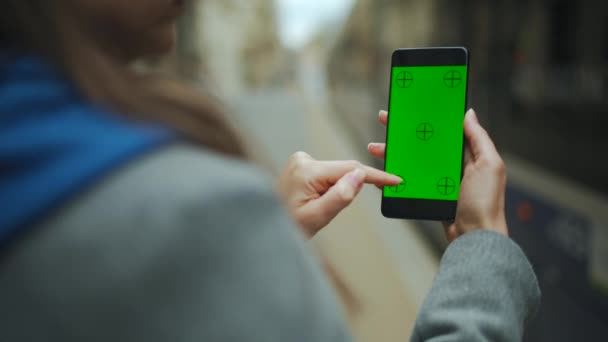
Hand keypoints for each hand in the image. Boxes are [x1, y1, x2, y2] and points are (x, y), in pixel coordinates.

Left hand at [278, 151, 401, 236]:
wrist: (265, 225)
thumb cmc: (289, 225)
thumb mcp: (318, 217)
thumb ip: (340, 196)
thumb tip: (360, 176)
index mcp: (307, 170)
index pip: (350, 169)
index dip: (375, 176)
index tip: (395, 180)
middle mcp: (303, 159)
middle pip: (343, 170)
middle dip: (349, 189)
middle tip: (332, 210)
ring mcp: (300, 160)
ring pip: (336, 173)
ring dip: (337, 190)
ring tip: (317, 208)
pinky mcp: (301, 164)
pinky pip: (327, 174)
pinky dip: (330, 187)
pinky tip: (314, 201)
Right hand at [368, 109, 508, 242]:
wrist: (473, 237)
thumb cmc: (485, 202)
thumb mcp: (489, 165)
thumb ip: (479, 139)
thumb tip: (468, 113)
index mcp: (467, 154)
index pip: (444, 130)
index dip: (428, 117)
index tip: (411, 106)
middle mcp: (451, 165)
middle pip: (423, 144)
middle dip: (403, 132)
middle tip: (384, 120)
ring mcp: (437, 181)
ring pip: (411, 162)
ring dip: (393, 154)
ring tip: (375, 148)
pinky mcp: (427, 195)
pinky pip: (407, 182)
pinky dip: (392, 177)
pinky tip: (380, 173)